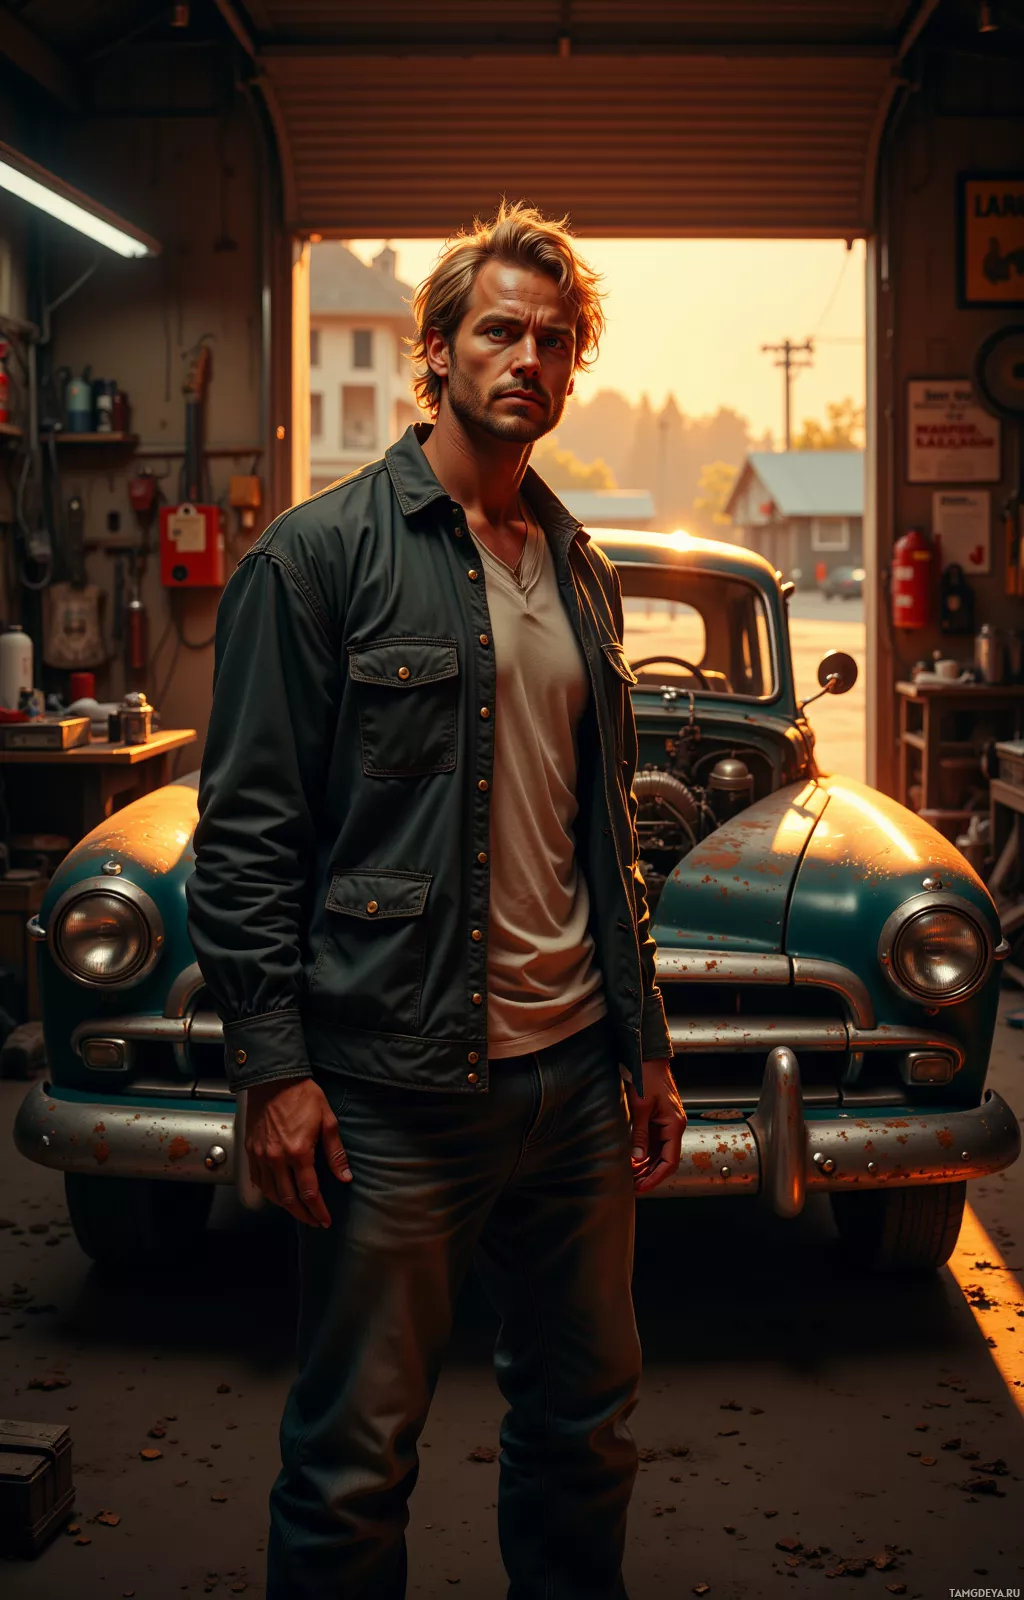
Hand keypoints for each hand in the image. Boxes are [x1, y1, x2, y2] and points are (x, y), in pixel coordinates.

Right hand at [245, 1077, 350, 1226]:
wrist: (274, 1079)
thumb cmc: (302, 1096)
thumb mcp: (327, 1121)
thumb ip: (335, 1152)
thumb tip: (345, 1177)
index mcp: (299, 1152)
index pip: (310, 1192)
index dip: (318, 1210)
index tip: (325, 1219)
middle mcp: (277, 1158)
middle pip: (289, 1199)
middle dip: (304, 1214)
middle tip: (314, 1221)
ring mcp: (261, 1155)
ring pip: (271, 1193)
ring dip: (286, 1207)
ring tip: (299, 1211)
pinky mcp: (251, 1150)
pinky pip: (257, 1180)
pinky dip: (268, 1193)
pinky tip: (278, 1194)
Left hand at [626, 1058, 685, 1194]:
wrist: (649, 1059)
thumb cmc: (647, 1078)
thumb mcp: (641, 1108)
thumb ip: (639, 1134)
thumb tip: (636, 1158)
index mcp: (674, 1125)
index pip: (669, 1161)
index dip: (657, 1177)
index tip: (644, 1187)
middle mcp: (674, 1127)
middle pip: (666, 1160)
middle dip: (651, 1175)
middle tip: (635, 1187)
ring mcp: (667, 1124)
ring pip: (660, 1153)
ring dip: (648, 1167)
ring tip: (633, 1178)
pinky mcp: (660, 1121)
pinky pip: (655, 1143)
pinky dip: (646, 1154)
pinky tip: (634, 1162)